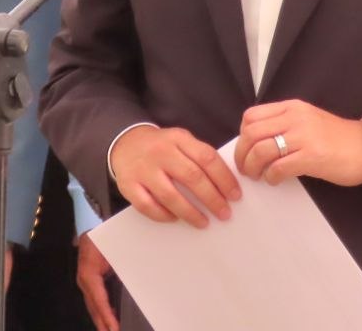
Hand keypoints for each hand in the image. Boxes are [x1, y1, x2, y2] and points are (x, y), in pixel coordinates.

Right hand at [77, 232, 118, 330]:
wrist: (93, 228)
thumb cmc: (103, 235)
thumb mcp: (113, 246)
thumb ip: (121, 263)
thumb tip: (132, 278)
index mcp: (89, 272)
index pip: (98, 299)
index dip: (107, 315)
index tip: (114, 328)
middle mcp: (84, 280)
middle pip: (94, 306)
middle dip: (103, 323)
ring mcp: (85, 282)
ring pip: (93, 306)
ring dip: (102, 321)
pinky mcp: (89, 282)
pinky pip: (95, 300)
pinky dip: (102, 312)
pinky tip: (109, 320)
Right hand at [109, 125, 240, 228]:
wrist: (125, 143)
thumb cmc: (162, 147)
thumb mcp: (181, 141)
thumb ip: (199, 156)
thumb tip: (226, 184)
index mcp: (178, 138)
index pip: (207, 158)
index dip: (224, 178)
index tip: (235, 196)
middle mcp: (161, 152)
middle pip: (191, 177)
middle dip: (212, 199)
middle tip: (224, 213)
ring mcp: (143, 169)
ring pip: (170, 195)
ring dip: (190, 213)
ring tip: (204, 222)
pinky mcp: (128, 185)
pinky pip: (148, 206)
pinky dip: (164, 215)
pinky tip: (175, 219)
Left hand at [234, 100, 361, 186]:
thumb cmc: (337, 138)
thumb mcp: (307, 120)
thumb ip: (284, 124)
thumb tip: (258, 141)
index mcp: (291, 108)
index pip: (252, 116)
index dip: (241, 135)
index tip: (245, 149)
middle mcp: (295, 118)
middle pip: (251, 133)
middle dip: (241, 154)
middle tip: (244, 168)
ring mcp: (304, 136)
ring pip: (261, 150)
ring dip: (253, 167)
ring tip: (257, 176)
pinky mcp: (312, 156)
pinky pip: (278, 167)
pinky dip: (270, 176)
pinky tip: (274, 180)